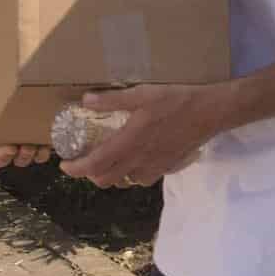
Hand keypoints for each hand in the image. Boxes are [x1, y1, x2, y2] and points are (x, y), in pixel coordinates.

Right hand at [0, 74, 52, 168]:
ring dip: (23, 157)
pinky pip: (41, 154)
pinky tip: (44, 146)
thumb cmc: (21, 70)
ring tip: (29, 147)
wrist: (53, 67)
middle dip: (1, 156)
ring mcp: (26, 137)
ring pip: (20, 158)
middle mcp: (7, 132)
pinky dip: (41, 153)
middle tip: (9, 148)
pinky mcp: (45, 138)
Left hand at [57, 83, 229, 188]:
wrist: (210, 112)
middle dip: (90, 174)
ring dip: (112, 175)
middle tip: (85, 160)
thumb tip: (85, 100)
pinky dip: (132, 174)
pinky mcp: (167, 167)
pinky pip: (143, 179)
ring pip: (125, 182)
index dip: (75, 169)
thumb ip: (113, 100)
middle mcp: (139, 160)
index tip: (64, 164)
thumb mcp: (143, 93)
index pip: (95, 164)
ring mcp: (154, 167)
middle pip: (106, 179)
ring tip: (108, 160)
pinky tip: (135, 161)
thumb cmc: (176, 100)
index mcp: (129, 142)